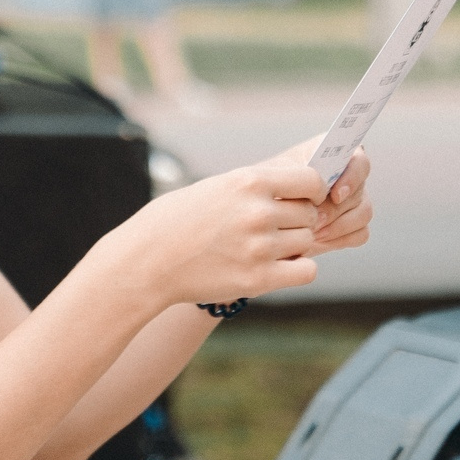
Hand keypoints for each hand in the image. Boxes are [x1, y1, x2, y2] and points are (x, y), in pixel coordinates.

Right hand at [97, 160, 327, 308]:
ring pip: (307, 242)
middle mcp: (258, 212)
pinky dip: (297, 270)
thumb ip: (258, 187)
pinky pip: (306, 271)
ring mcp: (260, 247)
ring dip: (293, 246)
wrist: (147, 261)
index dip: (311, 191)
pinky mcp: (258, 279)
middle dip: (297, 221)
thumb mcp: (218, 187)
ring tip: (264, 248)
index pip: (312, 181)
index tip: (302, 200)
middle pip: (310, 214)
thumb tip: (301, 189)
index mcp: (249, 181)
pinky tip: (276, 267)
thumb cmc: (178, 220)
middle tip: (273, 229)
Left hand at [272, 138, 373, 249]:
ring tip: (312, 233)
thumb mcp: (277, 177)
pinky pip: (360, 234)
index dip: (352, 178)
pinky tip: (319, 240)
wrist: (263, 214)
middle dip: (335, 210)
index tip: (336, 195)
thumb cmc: (269, 188)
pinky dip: (339, 239)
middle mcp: (349, 176)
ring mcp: (354, 201)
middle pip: (359, 192)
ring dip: (338, 226)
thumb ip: (299, 181)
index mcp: (334, 155)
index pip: (359, 161)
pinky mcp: (353, 225)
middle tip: (313, 221)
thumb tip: (317, 200)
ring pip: (363, 214)